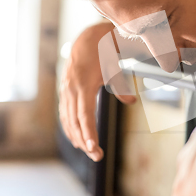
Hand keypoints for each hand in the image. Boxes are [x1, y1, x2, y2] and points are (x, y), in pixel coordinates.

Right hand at [59, 23, 136, 161]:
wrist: (88, 39)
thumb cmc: (104, 52)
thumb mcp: (115, 66)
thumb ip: (122, 85)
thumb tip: (132, 102)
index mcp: (84, 84)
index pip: (85, 115)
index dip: (89, 133)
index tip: (94, 148)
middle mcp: (71, 89)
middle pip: (75, 122)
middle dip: (85, 142)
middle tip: (97, 157)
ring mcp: (65, 90)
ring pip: (68, 120)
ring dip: (77, 137)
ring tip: (89, 151)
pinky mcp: (64, 91)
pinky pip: (64, 113)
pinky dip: (70, 127)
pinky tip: (76, 138)